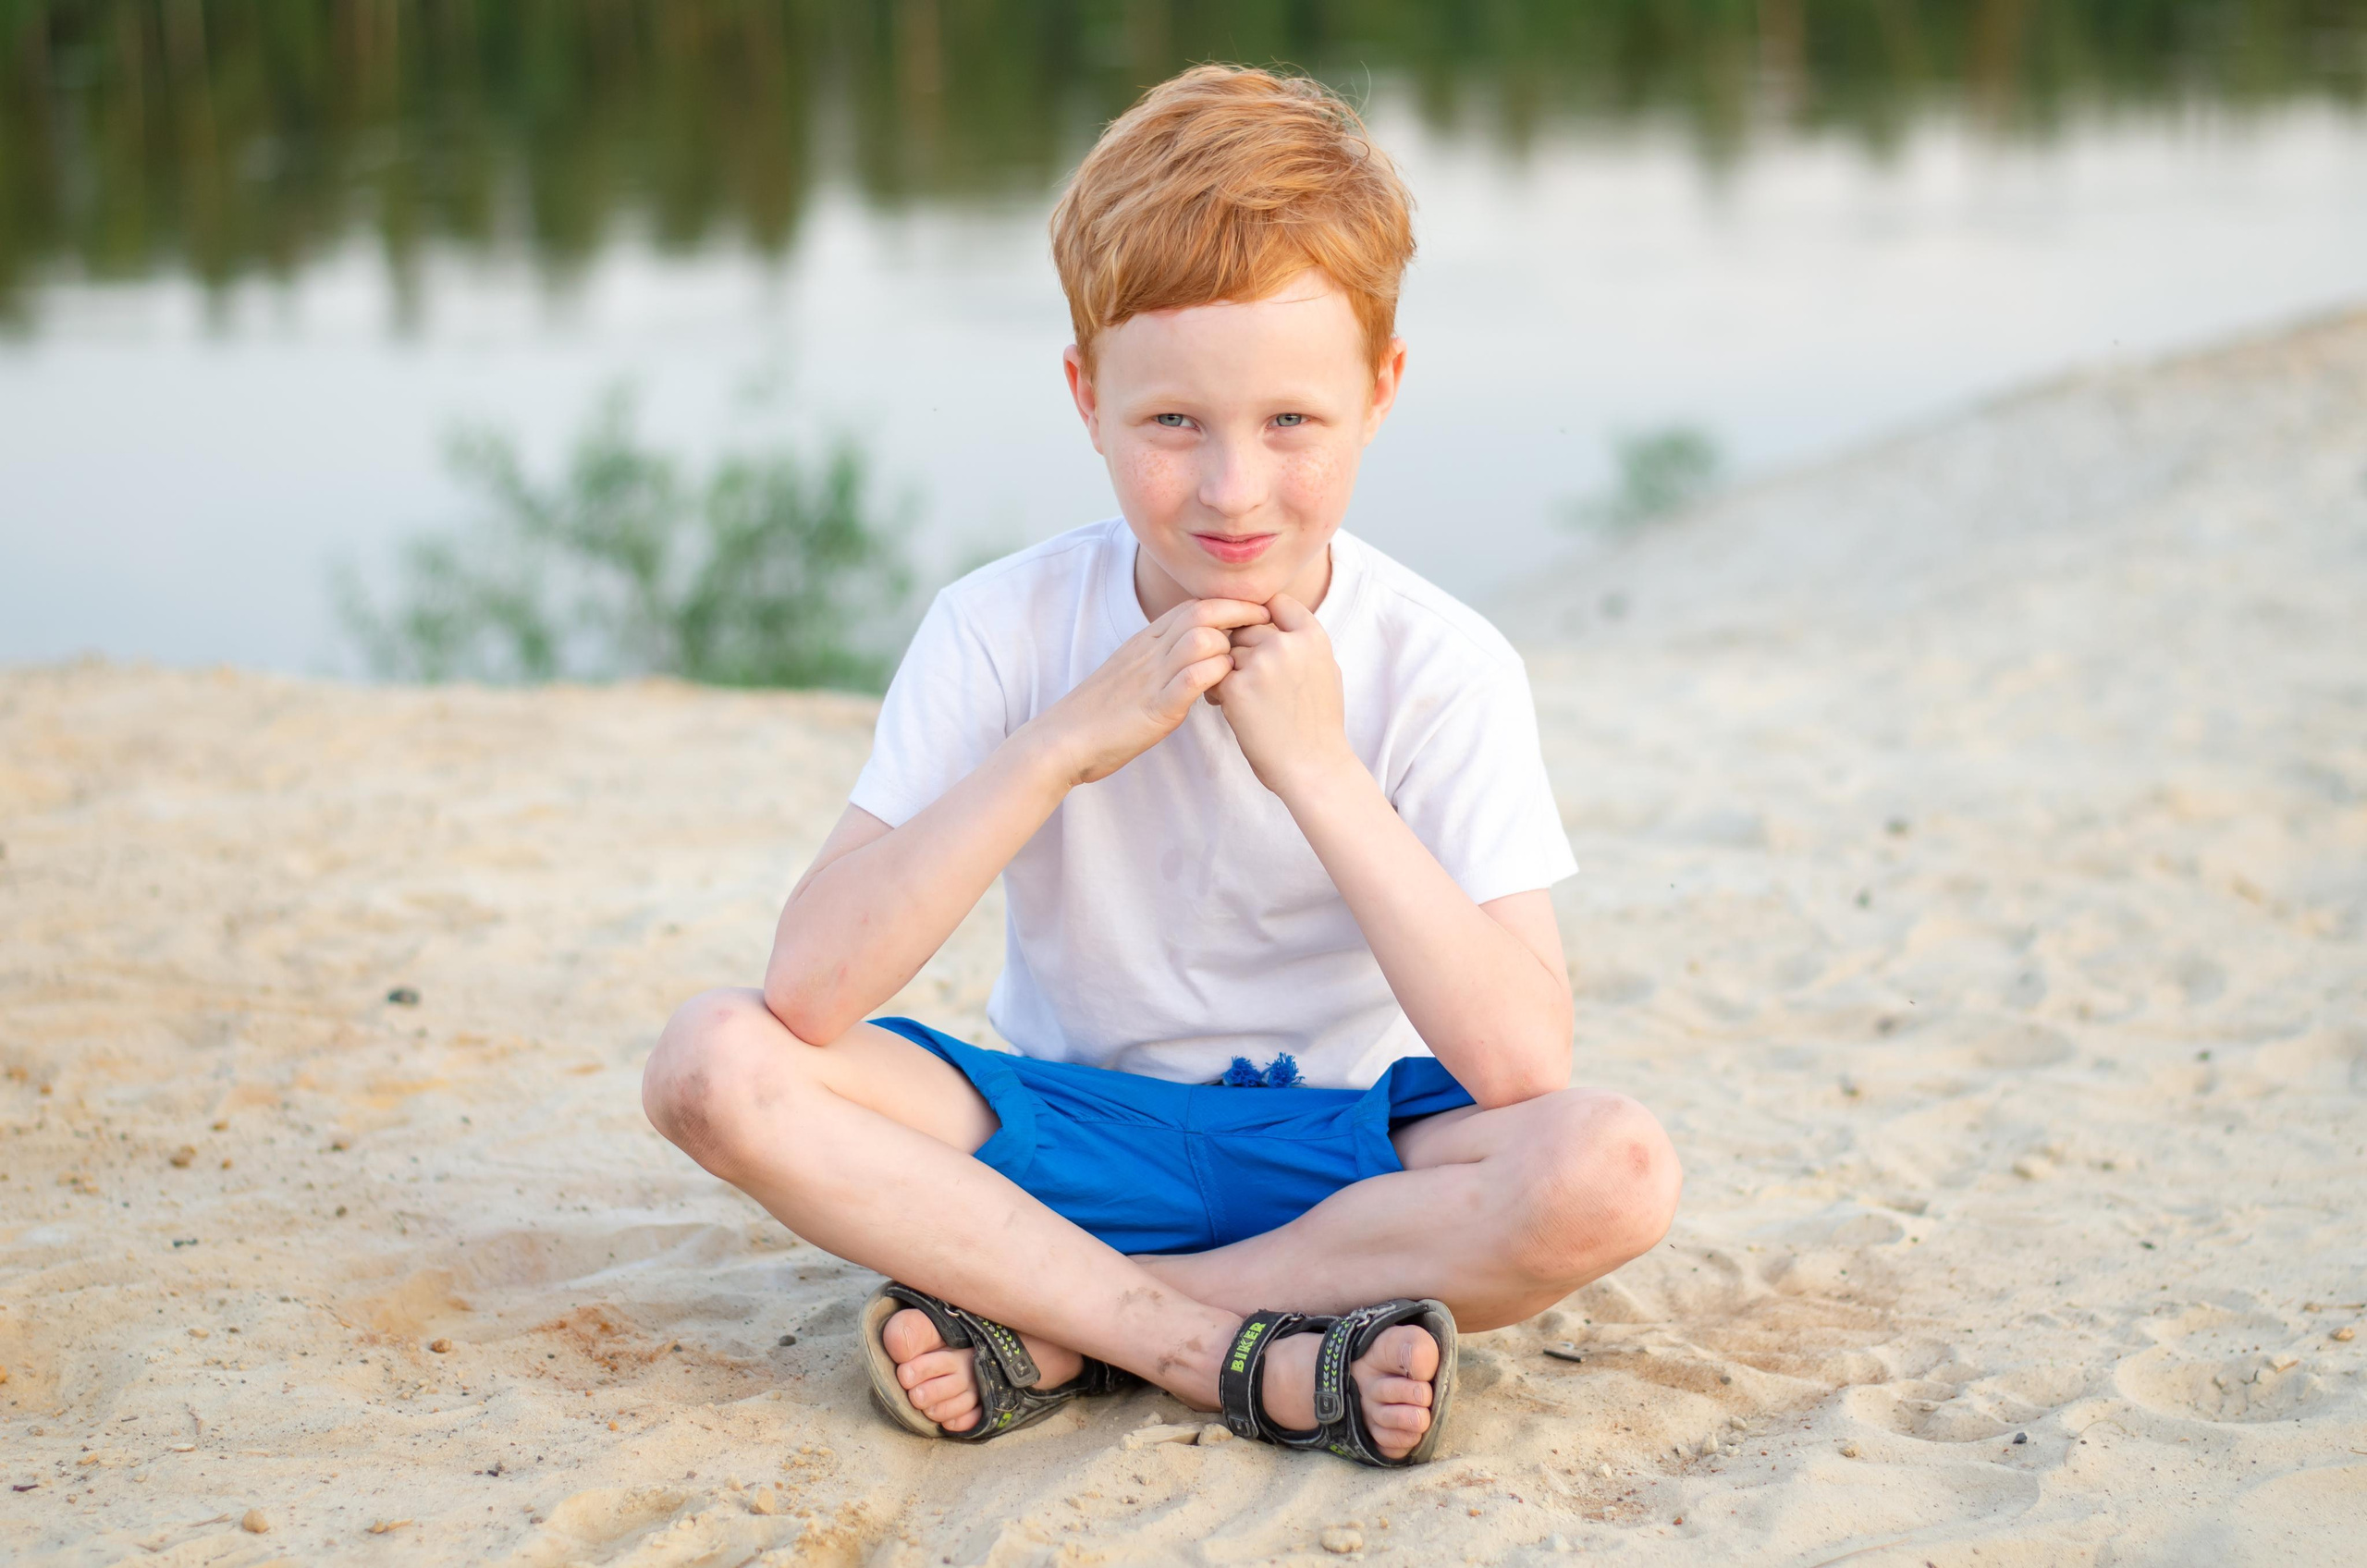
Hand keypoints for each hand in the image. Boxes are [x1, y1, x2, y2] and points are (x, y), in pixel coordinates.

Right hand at [1028, 598, 1269, 784]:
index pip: (1194, 605)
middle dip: (1241, 613)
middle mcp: (1150, 651)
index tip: (1258, 615)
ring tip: (1249, 662)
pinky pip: (1192, 679)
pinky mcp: (1154, 707)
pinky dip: (1215, 676)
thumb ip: (1162, 661)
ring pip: (1201, 638)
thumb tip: (1196, 656)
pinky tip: (1227, 688)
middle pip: (1203, 611)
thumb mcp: (1134, 675)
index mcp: (1146, 641)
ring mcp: (1151, 677)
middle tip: (1270, 626)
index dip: (1230, 605)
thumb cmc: (1100, 713)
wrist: (1063, 740)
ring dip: (1230, 646)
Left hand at [1212, 594, 1354, 797]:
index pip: (1275, 603)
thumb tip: (1278, 616)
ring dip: (1224, 666)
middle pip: (1245, 626)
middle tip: (1245, 673)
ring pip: (1226, 649)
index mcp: (1313, 636)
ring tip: (1238, 692)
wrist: (1312, 767)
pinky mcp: (1236, 687)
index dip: (1262, 617)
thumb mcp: (1327, 669)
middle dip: (1241, 646)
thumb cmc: (1319, 723)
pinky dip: (1215, 688)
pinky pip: (1212, 673)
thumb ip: (1303, 641)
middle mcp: (1286, 644)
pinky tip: (1227, 705)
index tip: (1257, 637)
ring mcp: (1260, 664)